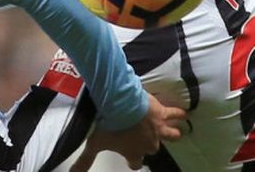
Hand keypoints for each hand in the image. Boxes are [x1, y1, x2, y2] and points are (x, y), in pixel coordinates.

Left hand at [70, 93, 185, 171]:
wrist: (120, 105)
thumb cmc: (109, 125)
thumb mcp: (94, 143)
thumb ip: (84, 160)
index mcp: (133, 152)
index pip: (135, 163)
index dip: (133, 160)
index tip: (130, 157)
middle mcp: (149, 143)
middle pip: (153, 148)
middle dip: (151, 144)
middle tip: (147, 137)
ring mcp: (157, 129)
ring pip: (171, 133)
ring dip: (172, 132)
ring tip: (177, 130)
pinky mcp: (162, 113)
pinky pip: (175, 113)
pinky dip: (178, 113)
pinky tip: (184, 112)